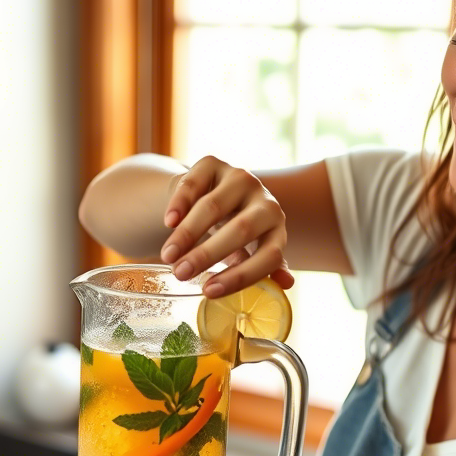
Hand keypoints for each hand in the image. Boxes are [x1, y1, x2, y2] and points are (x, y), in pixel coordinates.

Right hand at [162, 156, 293, 297]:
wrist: (213, 199)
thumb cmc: (234, 235)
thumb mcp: (250, 253)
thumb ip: (263, 269)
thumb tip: (286, 283)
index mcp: (277, 229)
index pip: (269, 255)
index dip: (241, 276)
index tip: (208, 292)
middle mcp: (264, 200)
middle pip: (241, 230)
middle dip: (207, 254)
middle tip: (180, 274)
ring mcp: (240, 179)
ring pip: (214, 207)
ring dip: (187, 234)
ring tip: (168, 256)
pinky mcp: (214, 164)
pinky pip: (195, 183)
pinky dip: (180, 204)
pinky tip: (169, 223)